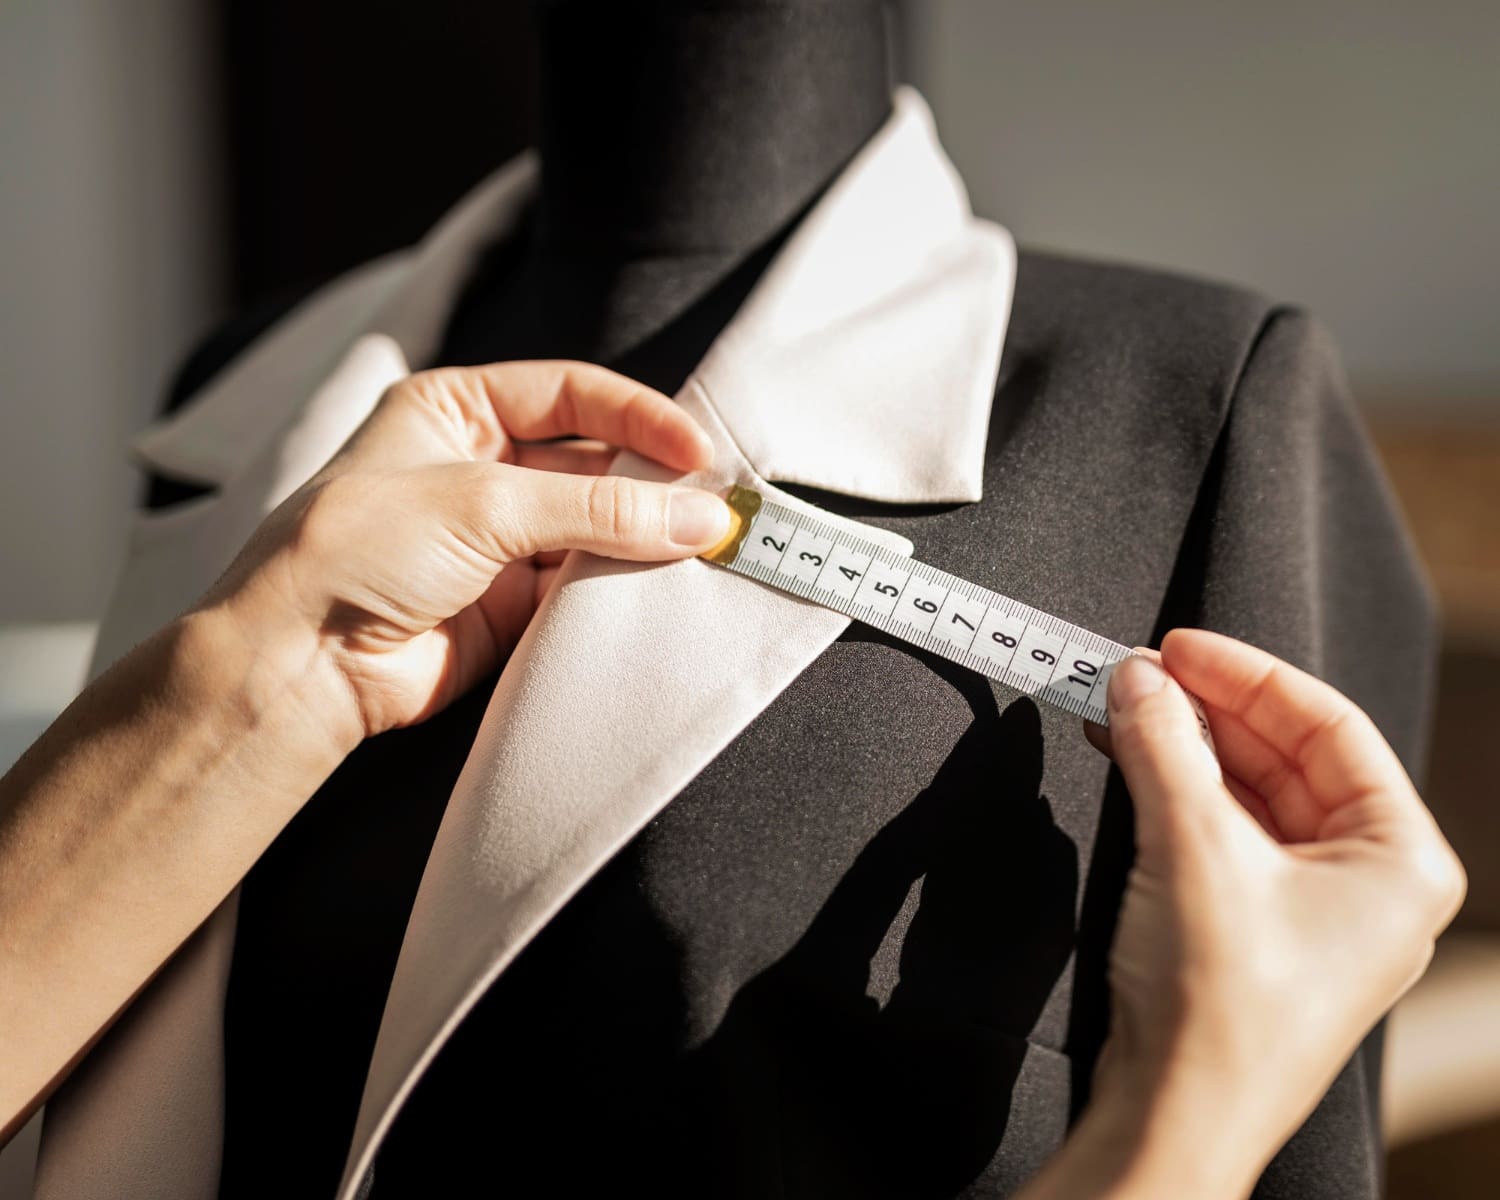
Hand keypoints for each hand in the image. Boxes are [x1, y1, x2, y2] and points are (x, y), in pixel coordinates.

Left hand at [199, 360, 730, 743]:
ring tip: (702, 550)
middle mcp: (479, 466)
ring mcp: (496, 538)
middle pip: (590, 461)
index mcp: (456, 408)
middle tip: (714, 507)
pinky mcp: (509, 604)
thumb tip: (699, 517)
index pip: (571, 394)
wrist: (300, 666)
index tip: (698, 452)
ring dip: (642, 538)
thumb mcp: (482, 503)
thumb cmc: (357, 551)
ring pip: (594, 527)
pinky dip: (622, 588)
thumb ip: (597, 508)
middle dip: (651, 483)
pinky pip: (583, 586)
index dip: (639, 417)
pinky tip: (661, 589)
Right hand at [1079, 630, 1464, 1193]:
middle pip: (1288, 755)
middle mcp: (1370, 880)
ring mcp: (1314, 906)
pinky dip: (1177, 789)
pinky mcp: (1259, 925)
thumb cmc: (1218, 1007)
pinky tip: (1131, 757)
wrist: (1173, 1114)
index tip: (1178, 645)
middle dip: (1207, 709)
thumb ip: (1164, 745)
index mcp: (1400, 859)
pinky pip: (1225, 830)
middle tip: (1139, 672)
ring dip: (1184, 746)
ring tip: (1122, 705)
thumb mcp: (1191, 846)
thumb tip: (1137, 679)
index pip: (1329, 726)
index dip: (1247, 675)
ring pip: (1250, 791)